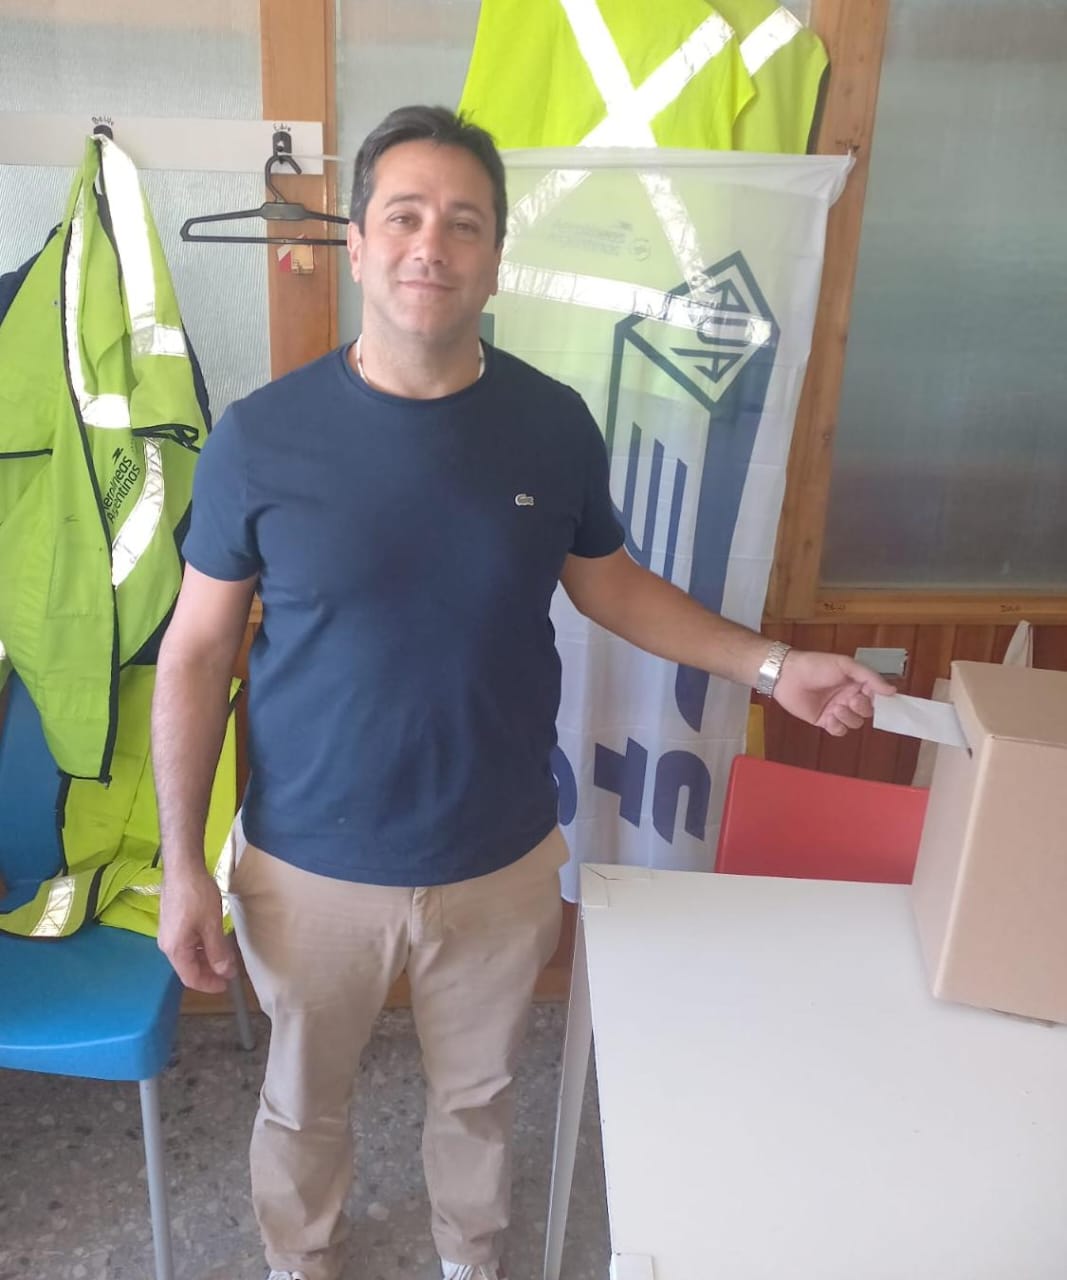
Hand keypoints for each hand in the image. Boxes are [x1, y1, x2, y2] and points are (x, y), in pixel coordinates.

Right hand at [158, 865, 236, 992]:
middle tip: (230, 971)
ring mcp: (167, 933)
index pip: (191, 978)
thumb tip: (224, 973)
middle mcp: (167, 945)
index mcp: (175, 950)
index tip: (226, 986)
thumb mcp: (212, 925)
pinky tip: (213, 941)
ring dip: (206, 959)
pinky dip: (201, 947)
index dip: (209, 985)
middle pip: (188, 968)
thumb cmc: (196, 896)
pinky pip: (186, 943)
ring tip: (225, 956)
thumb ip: (218, 951)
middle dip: (209, 972)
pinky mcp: (171, 923)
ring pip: (188, 955)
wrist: (182, 867)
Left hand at [772, 650, 895, 736]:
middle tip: (851, 700)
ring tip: (836, 708)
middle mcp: (847, 696)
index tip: (876, 698)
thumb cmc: (816, 665)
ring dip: (849, 717)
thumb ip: (869, 677)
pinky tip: (830, 718)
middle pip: (867, 711)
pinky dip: (837, 727)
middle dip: (862, 708)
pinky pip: (839, 731)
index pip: (875, 695)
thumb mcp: (845, 665)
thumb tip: (892, 690)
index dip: (878, 699)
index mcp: (855, 683)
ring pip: (854, 723)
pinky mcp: (823, 720)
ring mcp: (836, 709)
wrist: (787, 675)